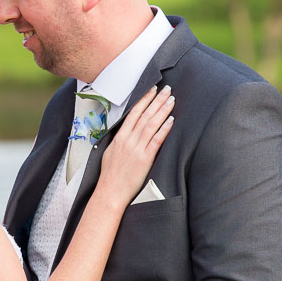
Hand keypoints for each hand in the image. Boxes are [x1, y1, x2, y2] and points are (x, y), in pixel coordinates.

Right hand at [98, 85, 173, 206]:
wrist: (110, 191)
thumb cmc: (110, 174)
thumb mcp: (110, 152)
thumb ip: (119, 140)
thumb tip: (126, 131)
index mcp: (120, 137)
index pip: (134, 113)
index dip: (144, 100)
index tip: (152, 90)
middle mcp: (128, 140)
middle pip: (145, 115)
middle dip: (157, 100)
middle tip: (167, 89)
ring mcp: (137, 149)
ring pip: (151, 124)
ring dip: (163, 110)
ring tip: (171, 100)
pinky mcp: (145, 159)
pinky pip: (156, 140)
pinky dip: (164, 129)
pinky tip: (171, 120)